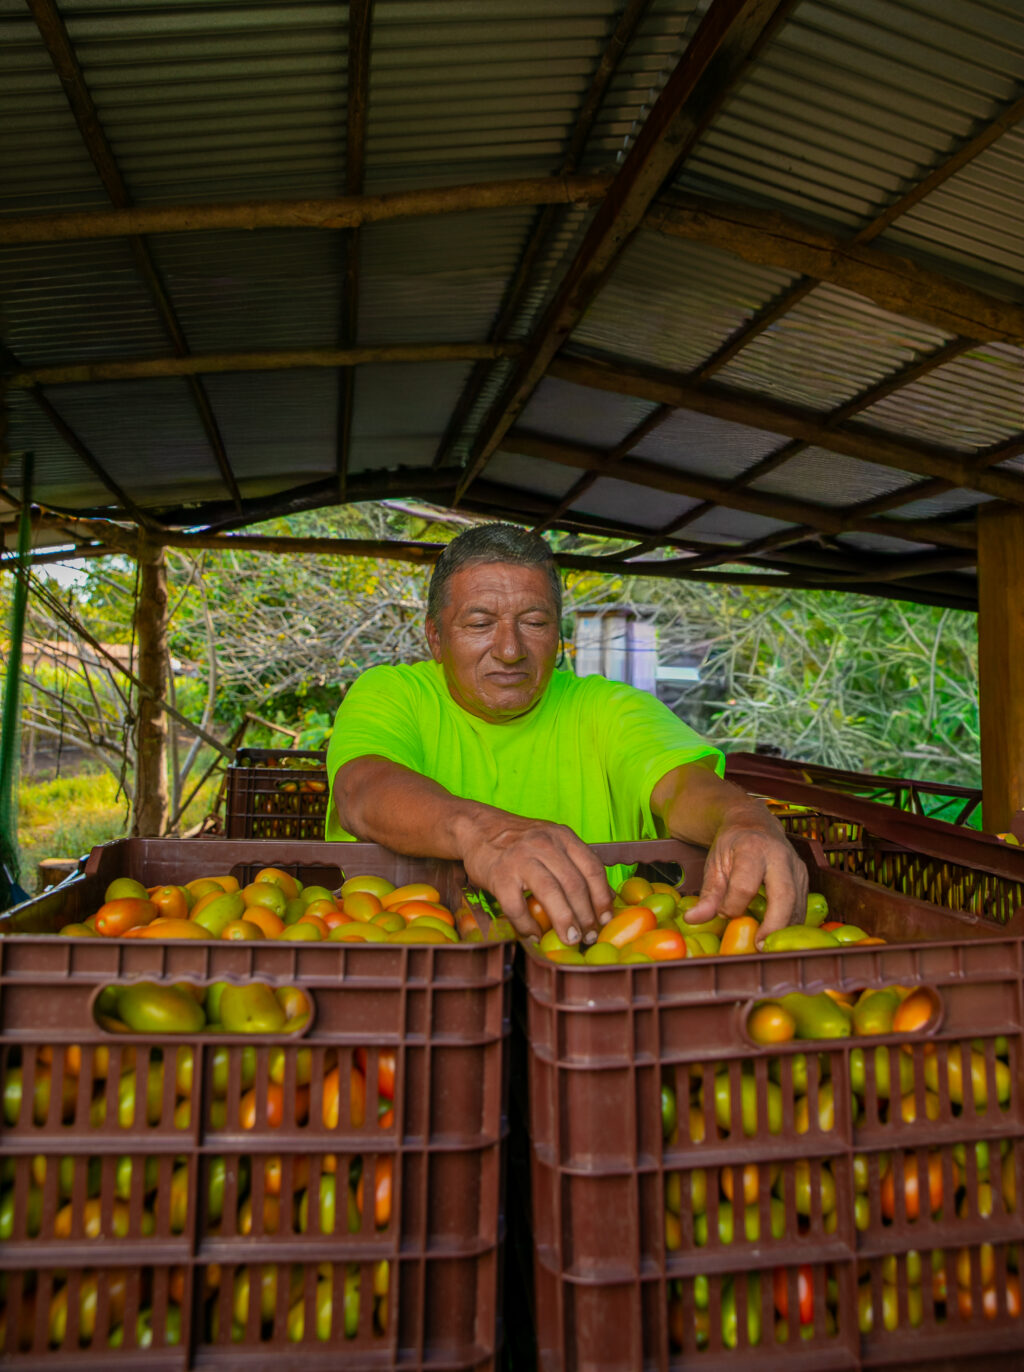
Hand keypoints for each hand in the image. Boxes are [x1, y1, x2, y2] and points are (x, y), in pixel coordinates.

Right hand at [456, 811, 613, 944]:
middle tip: (588, 936)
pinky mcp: (499, 875)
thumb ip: (575, 864)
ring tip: (571, 939)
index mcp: (563, 837)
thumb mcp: (553, 842)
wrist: (478, 828)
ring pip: (551, 894)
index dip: (602, 898)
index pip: (592, 869)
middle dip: (586, 916)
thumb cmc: (520, 842)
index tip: (605, 919)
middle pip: (574, 884)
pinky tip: (534, 935)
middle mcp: (544, 844)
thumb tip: (605, 898)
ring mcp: (520, 858)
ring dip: (564, 922)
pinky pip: (517, 907)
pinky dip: (528, 925)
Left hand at [683, 822, 806, 947]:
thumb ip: (708, 894)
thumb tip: (692, 919)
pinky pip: (801, 906)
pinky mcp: (804, 878)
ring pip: (797, 904)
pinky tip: (776, 935)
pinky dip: (790, 924)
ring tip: (767, 947)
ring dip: (784, 930)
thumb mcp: (714, 864)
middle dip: (773, 926)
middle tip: (759, 947)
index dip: (733, 906)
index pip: (745, 885)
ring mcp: (797, 867)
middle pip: (783, 896)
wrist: (753, 823)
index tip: (724, 915)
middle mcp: (780, 856)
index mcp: (752, 849)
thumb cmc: (731, 846)